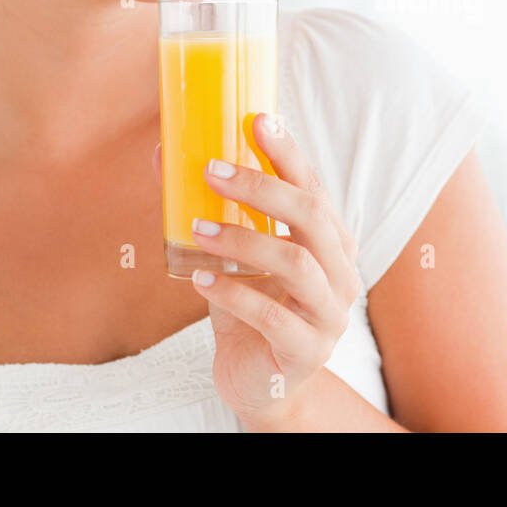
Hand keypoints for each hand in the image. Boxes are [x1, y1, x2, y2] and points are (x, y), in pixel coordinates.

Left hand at [152, 113, 360, 430]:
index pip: (314, 188)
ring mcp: (329, 314)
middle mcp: (341, 273)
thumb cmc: (254, 312)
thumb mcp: (237, 260)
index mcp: (332, 243)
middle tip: (212, 171)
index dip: (288, 153)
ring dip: (242, 239)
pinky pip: (273, 316)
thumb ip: (216, 216)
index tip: (257, 120)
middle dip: (261, 187)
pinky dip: (234, 293)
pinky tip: (200, 280)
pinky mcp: (307, 352)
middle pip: (312, 216)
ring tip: (197, 229)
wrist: (264, 386)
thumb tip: (165, 158)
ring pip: (296, 262)